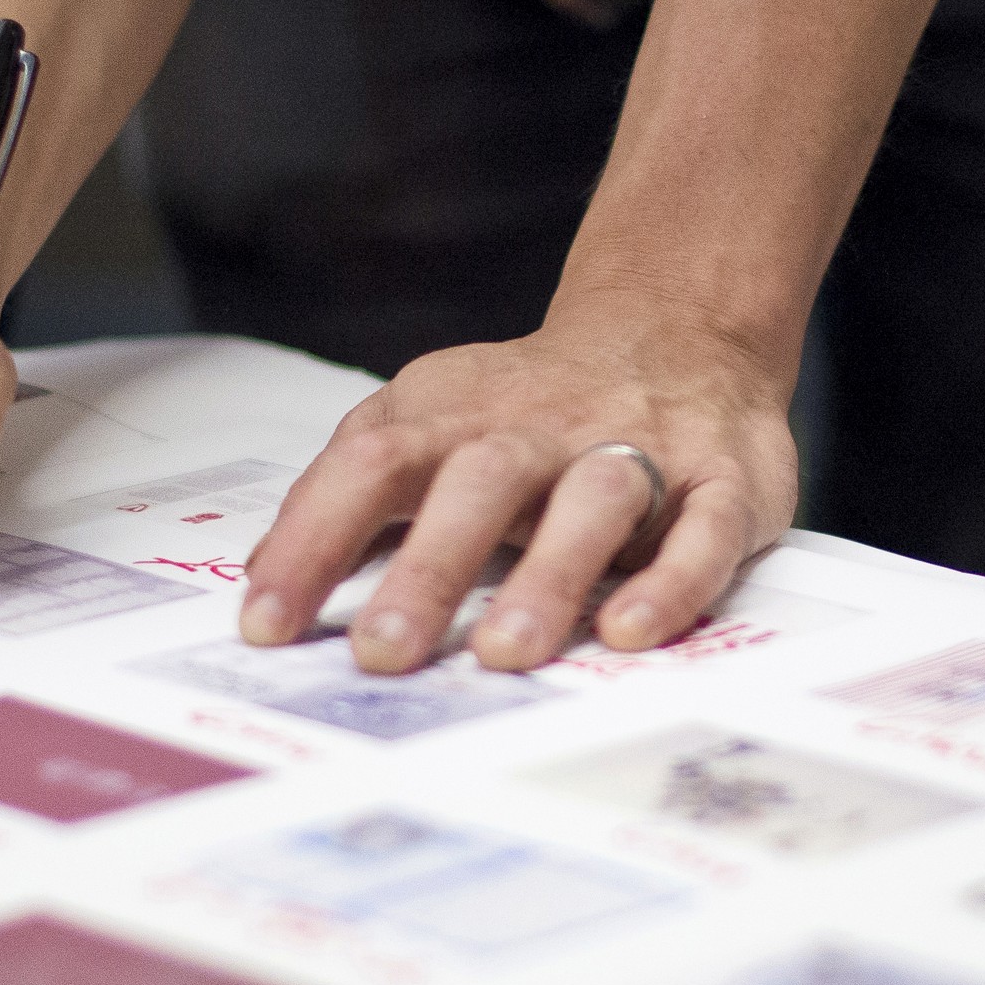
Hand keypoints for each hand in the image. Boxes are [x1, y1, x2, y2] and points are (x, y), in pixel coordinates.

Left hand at [239, 299, 801, 670]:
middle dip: (426, 570)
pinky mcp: (722, 480)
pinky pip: (703, 529)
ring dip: (549, 576)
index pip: (369, 466)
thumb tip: (263, 578)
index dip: (312, 539)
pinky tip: (631, 632)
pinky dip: (671, 581)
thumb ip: (347, 493)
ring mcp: (634, 447)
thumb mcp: (424, 423)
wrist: (675, 331)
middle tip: (382, 652)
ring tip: (505, 651)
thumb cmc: (525, 409)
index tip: (266, 621)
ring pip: (593, 500)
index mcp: (451, 416)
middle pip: (477, 483)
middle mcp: (538, 428)